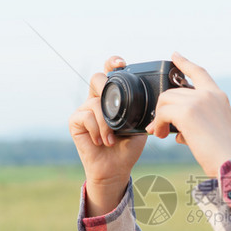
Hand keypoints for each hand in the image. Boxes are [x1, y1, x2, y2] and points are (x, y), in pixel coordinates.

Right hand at [68, 56, 146, 215]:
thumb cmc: (128, 146)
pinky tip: (101, 141)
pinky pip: (86, 116)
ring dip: (106, 123)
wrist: (116, 168)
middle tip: (114, 106)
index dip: (112, 63)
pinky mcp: (75, 122)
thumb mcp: (140, 124)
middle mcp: (96, 99)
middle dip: (106, 88)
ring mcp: (84, 110)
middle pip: (96, 78)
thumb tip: (154, 98)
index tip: (121, 64)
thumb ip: (141, 109)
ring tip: (111, 139)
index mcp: (112, 97)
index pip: (109, 72)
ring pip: (94, 102)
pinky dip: (97, 130)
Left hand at [146, 53, 230, 176]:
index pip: (199, 72)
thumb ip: (197, 120)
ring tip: (160, 133)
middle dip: (163, 108)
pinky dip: (158, 124)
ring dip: (159, 118)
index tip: (175, 55)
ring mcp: (198, 101)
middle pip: (173, 91)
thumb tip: (177, 129)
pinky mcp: (187, 112)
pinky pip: (162, 112)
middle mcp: (209, 94)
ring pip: (165, 100)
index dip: (185, 63)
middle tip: (159, 127)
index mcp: (218, 96)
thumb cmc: (224, 153)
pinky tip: (161, 134)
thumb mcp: (214, 128)